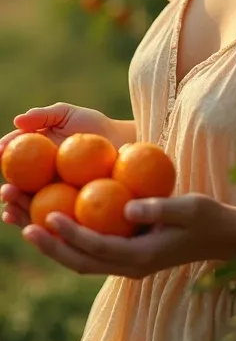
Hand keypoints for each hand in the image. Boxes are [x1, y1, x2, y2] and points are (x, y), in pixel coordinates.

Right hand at [1, 103, 120, 229]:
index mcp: (34, 151)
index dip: (3, 154)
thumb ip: (42, 115)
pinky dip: (39, 221)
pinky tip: (31, 225)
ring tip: (10, 211)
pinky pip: (51, 215)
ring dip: (17, 209)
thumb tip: (16, 120)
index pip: (13, 154)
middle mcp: (38, 173)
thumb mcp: (66, 114)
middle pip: (17, 184)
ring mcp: (51, 191)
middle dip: (7, 190)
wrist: (119, 142)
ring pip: (29, 203)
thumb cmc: (92, 124)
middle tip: (5, 191)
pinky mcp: (66, 206)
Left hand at [20, 194, 235, 277]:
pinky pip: (88, 251)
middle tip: (20, 221)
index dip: (70, 234)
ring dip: (49, 243)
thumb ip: (158, 208)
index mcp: (141, 258)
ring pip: (79, 259)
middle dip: (46, 243)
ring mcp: (125, 264)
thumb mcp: (188, 208)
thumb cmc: (208, 218)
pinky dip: (66, 238)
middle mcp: (128, 267)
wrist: (222, 238)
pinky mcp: (124, 255)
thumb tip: (126, 206)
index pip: (97, 248)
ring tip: (22, 220)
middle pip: (78, 261)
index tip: (46, 216)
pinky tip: (50, 218)